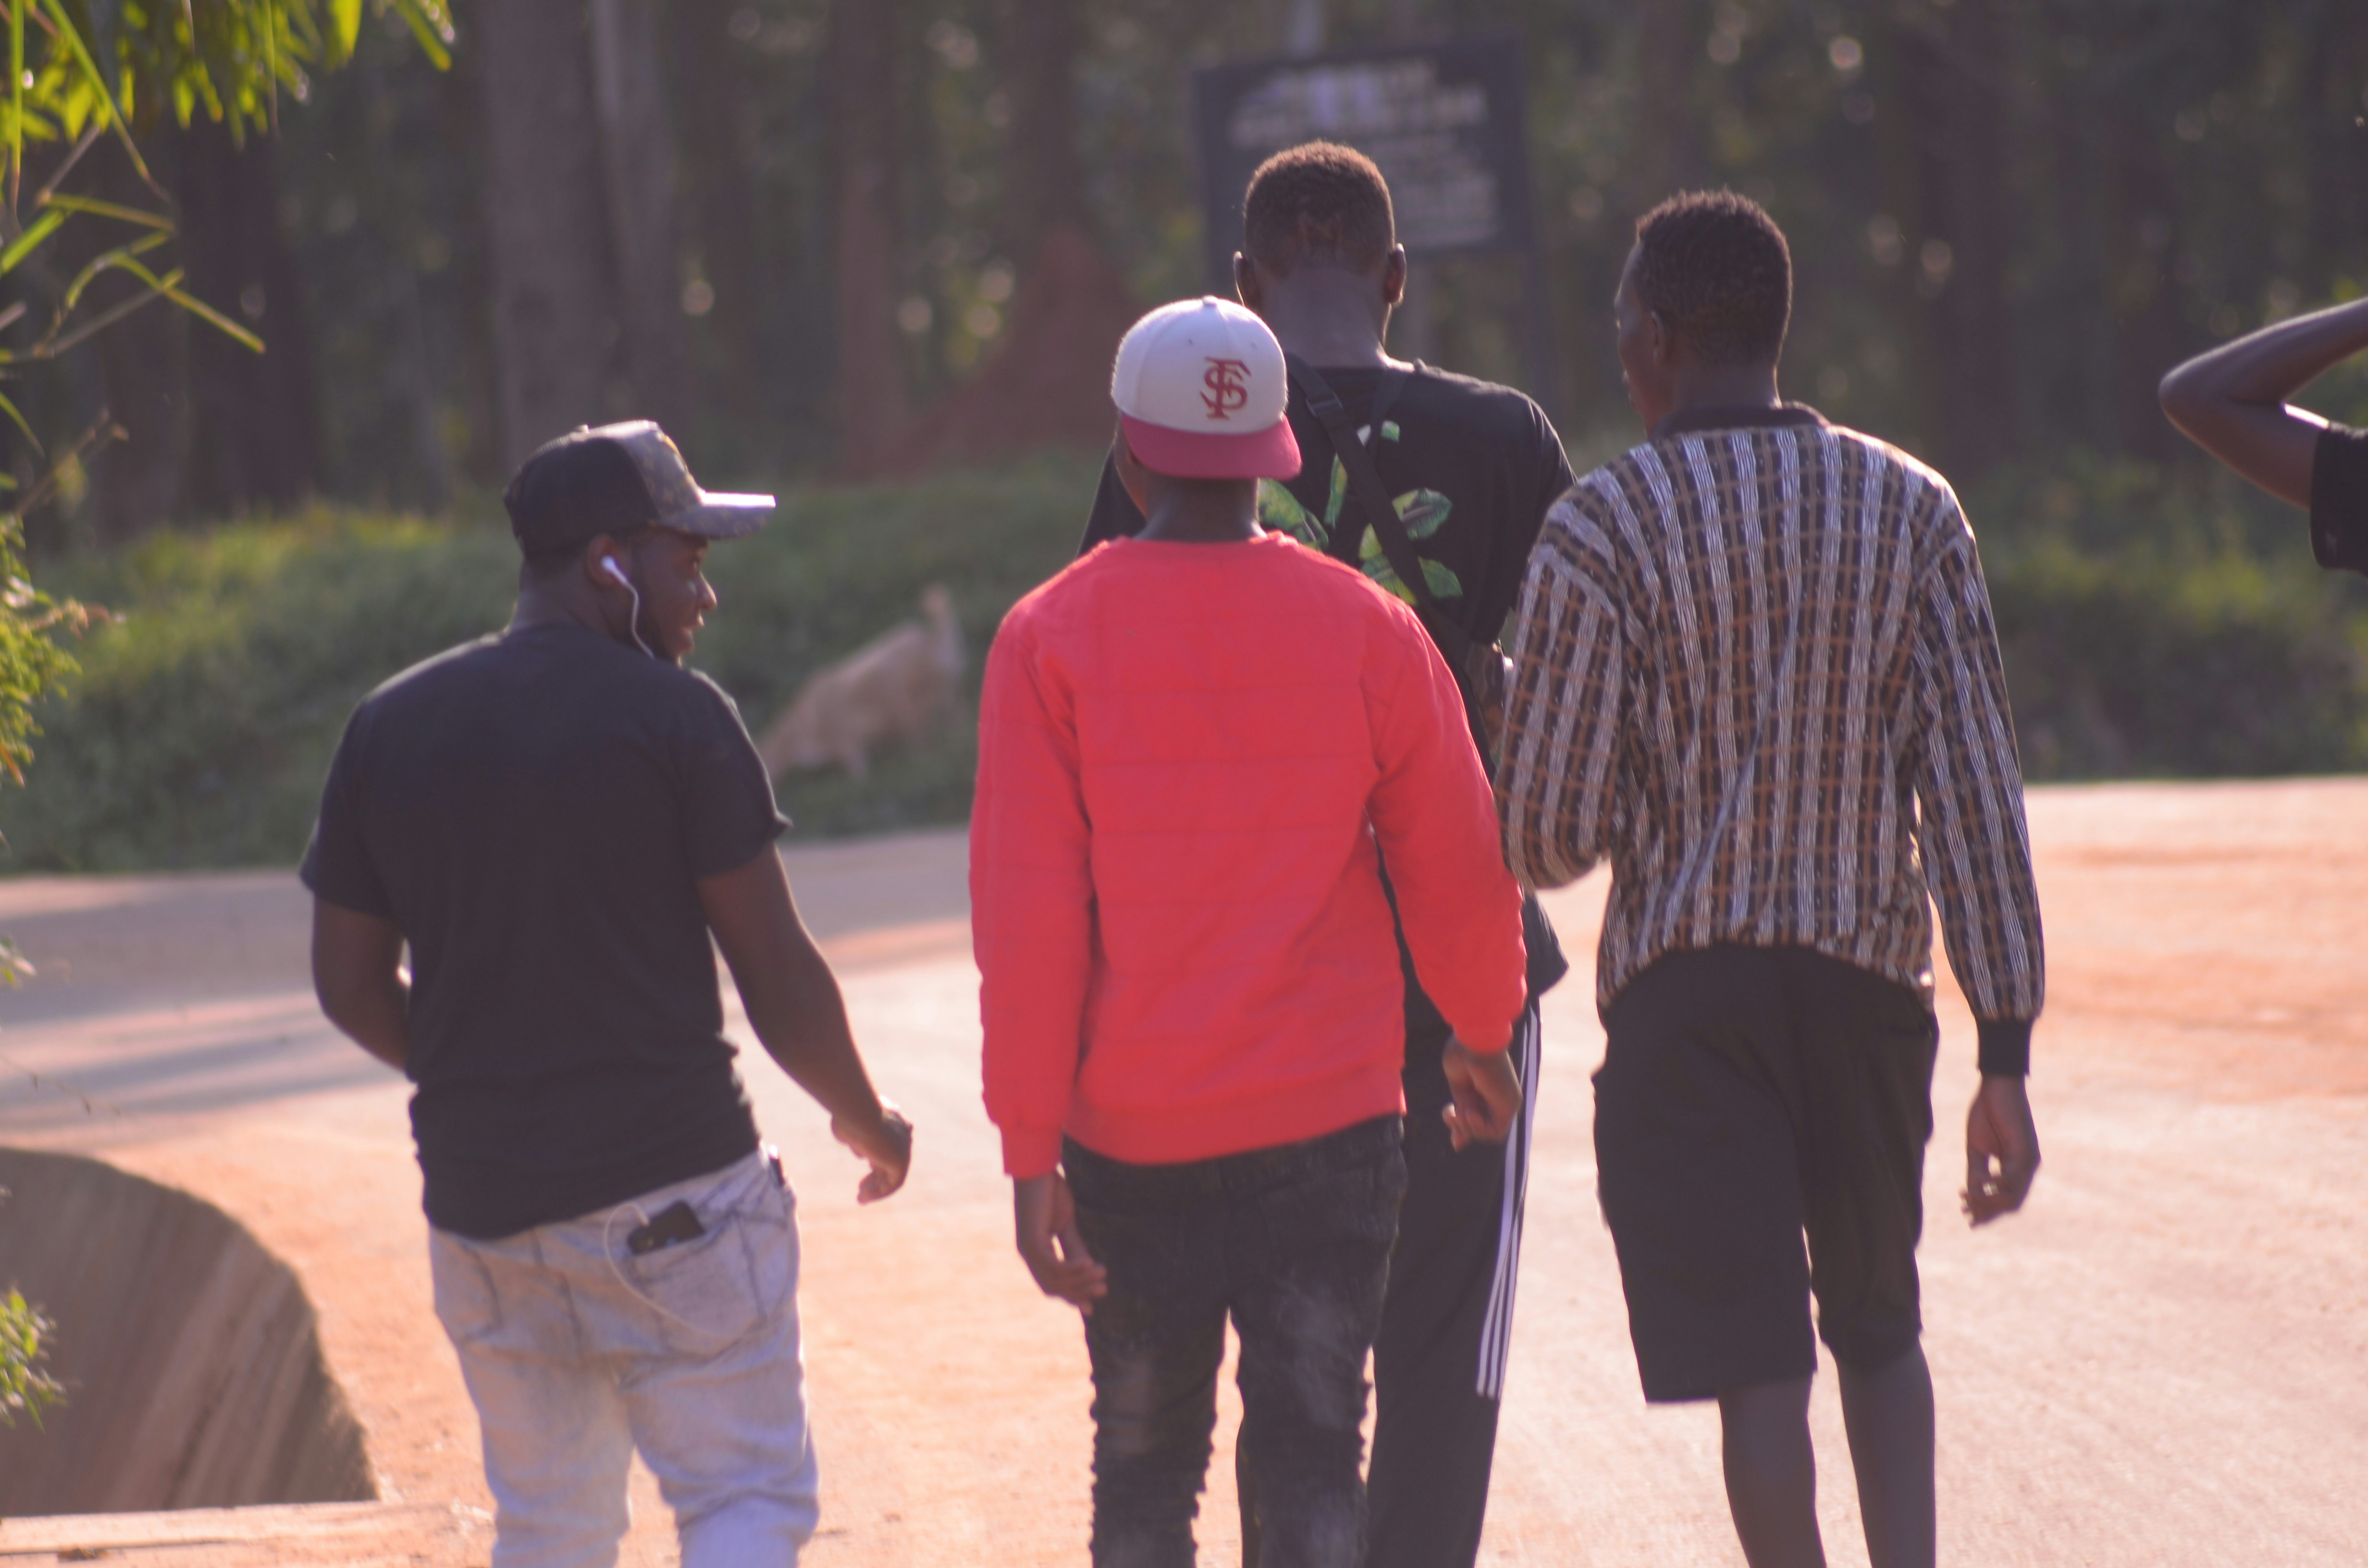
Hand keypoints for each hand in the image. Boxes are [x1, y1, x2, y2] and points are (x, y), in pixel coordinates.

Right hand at [832, 1100, 912, 1203]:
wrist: (858, 1111)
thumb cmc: (848, 1115)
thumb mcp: (848, 1123)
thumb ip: (853, 1134)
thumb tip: (857, 1146)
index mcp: (893, 1120)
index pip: (888, 1142)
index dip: (876, 1153)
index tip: (864, 1161)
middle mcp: (902, 1133)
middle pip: (890, 1159)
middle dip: (876, 1174)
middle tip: (861, 1186)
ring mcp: (903, 1148)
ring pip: (893, 1173)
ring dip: (877, 1188)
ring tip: (861, 1199)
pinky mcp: (901, 1162)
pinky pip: (893, 1183)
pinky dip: (879, 1193)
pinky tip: (864, 1198)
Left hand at [1013, 1171, 1107, 1313]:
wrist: (1038, 1169)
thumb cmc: (1051, 1191)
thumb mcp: (1067, 1223)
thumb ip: (1074, 1246)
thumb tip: (1088, 1268)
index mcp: (1036, 1252)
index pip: (1053, 1284)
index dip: (1071, 1297)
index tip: (1091, 1309)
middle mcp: (1028, 1255)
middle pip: (1053, 1288)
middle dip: (1078, 1292)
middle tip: (1103, 1290)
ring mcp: (1027, 1250)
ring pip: (1054, 1280)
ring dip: (1080, 1281)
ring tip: (1102, 1274)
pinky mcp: (1031, 1242)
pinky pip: (1054, 1266)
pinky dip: (1072, 1269)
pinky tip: (1089, 1264)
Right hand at [1441, 1037, 1522, 1150]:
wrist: (1474, 1039)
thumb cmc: (1463, 1053)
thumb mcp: (1458, 1089)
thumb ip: (1461, 1113)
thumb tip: (1457, 1143)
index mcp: (1485, 1088)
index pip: (1478, 1118)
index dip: (1464, 1129)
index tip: (1452, 1133)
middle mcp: (1498, 1097)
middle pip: (1481, 1127)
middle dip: (1462, 1127)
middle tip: (1449, 1113)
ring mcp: (1506, 1102)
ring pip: (1487, 1132)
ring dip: (1467, 1126)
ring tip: (1460, 1110)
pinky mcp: (1509, 1105)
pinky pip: (1495, 1131)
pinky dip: (1479, 1129)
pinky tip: (1470, 1113)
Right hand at [1962, 1075, 2039, 1224]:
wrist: (1997, 1085)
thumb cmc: (1987, 1112)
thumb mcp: (1977, 1148)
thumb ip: (1976, 1171)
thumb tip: (1971, 1194)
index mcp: (2016, 1167)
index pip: (2007, 1200)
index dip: (1988, 1213)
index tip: (1968, 1219)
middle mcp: (2027, 1168)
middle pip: (2011, 1204)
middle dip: (1988, 1213)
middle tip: (1965, 1213)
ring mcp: (2029, 1161)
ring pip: (2013, 1196)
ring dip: (1988, 1202)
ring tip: (1966, 1198)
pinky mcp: (2026, 1151)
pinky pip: (2013, 1178)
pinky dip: (1995, 1185)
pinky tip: (1979, 1184)